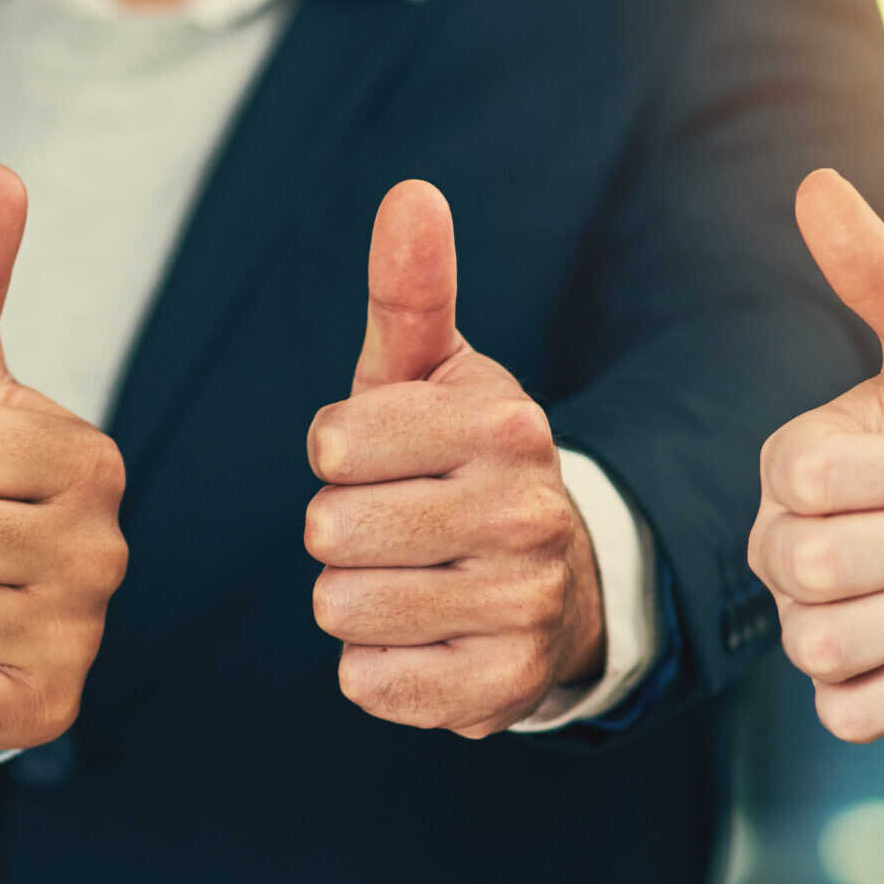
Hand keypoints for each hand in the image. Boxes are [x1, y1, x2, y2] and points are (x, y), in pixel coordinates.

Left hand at [304, 181, 603, 736]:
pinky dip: (375, 665)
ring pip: (340, 608)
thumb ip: (410, 290)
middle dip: (342, 532)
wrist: (555, 587)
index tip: (383, 460)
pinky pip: (366, 681)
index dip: (338, 456)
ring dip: (355, 600)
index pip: (332, 443)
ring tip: (412, 582)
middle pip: (329, 530)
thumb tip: (410, 194)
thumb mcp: (434, 375)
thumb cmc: (461, 464)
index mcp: (507, 424)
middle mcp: (527, 513)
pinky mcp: (500, 689)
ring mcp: (521, 605)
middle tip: (400, 529)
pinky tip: (425, 639)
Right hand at [749, 170, 883, 740]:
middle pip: (806, 568)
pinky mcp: (859, 689)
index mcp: (796, 463)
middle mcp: (786, 545)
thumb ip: (880, 277)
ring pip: (820, 645)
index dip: (883, 477)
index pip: (800, 481)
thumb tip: (814, 182)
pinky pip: (844, 715)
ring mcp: (816, 622)